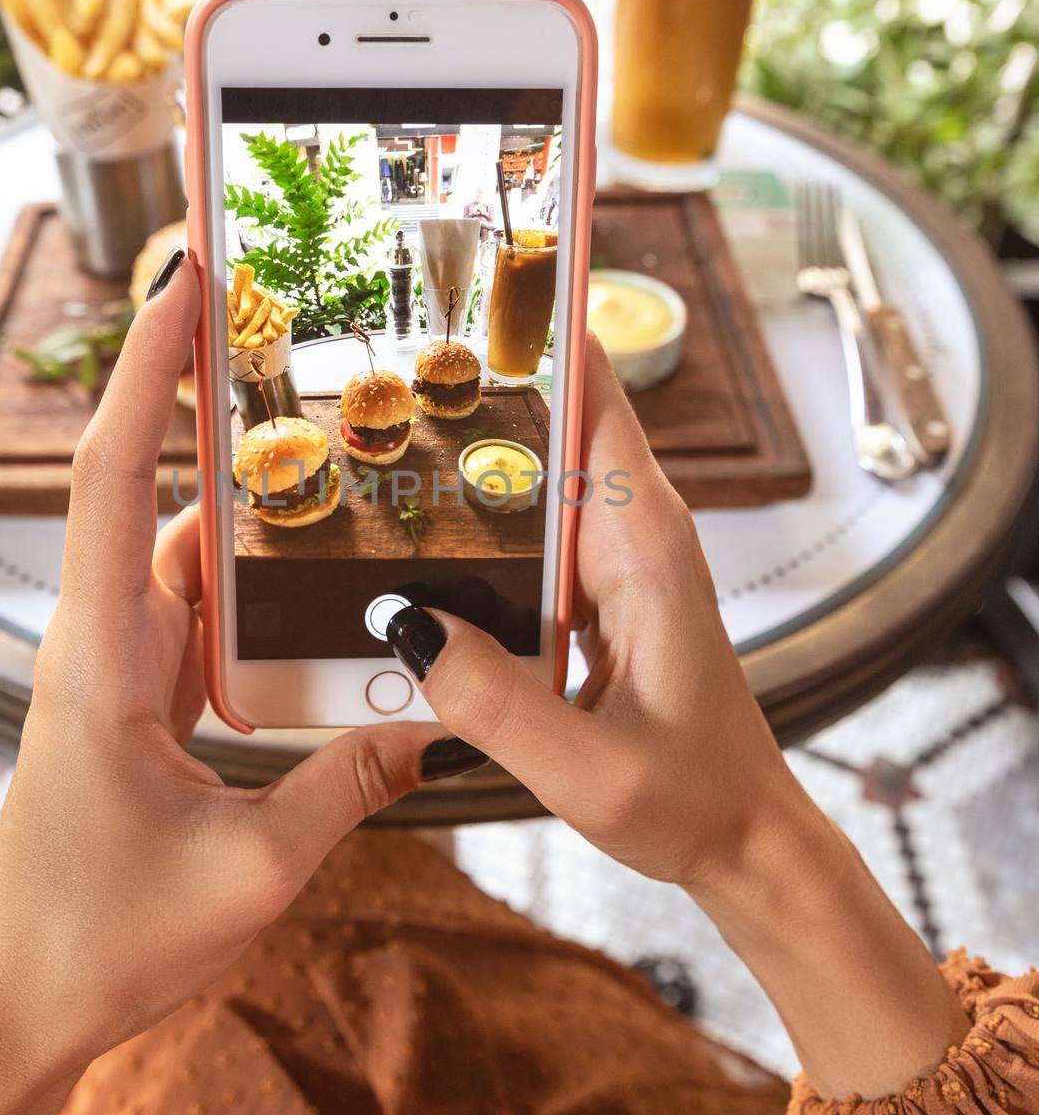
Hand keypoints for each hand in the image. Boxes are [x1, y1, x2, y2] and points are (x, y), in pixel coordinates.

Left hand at [0, 249, 434, 1114]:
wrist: (18, 1009)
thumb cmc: (102, 942)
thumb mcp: (254, 868)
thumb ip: (348, 782)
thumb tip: (434, 723)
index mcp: (103, 658)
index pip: (118, 475)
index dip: (147, 369)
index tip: (185, 280)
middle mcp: (101, 644)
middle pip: (150, 488)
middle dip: (201, 398)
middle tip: (280, 331)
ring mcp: (114, 671)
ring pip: (184, 556)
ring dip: (242, 504)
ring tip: (328, 450)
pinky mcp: (134, 704)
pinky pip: (198, 618)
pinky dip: (251, 588)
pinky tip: (317, 585)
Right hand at [389, 337, 966, 1097]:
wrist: (743, 838)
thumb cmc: (691, 800)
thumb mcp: (586, 770)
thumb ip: (493, 704)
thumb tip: (401, 621)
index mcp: (644, 546)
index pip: (595, 398)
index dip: (541, 330)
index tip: (474, 275)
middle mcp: (634, 533)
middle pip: (553, 416)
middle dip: (476, 376)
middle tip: (373, 354)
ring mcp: (616, 557)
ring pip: (537, 468)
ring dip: (469, 445)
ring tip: (371, 422)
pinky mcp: (598, 589)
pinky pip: (532, 525)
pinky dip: (479, 512)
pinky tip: (413, 527)